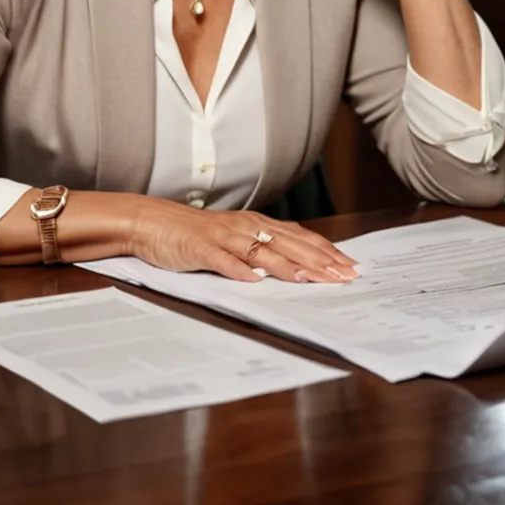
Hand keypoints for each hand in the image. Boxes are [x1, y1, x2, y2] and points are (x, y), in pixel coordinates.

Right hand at [125, 196, 360, 282]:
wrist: (153, 222)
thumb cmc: (196, 233)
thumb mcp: (235, 238)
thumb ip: (264, 248)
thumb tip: (298, 265)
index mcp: (257, 225)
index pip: (300, 238)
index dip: (327, 251)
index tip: (351, 266)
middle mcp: (245, 227)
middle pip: (289, 244)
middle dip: (319, 261)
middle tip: (344, 277)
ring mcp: (223, 237)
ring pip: (261, 251)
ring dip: (286, 266)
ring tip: (308, 280)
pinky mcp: (201, 248)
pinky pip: (222, 260)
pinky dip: (238, 270)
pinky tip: (253, 282)